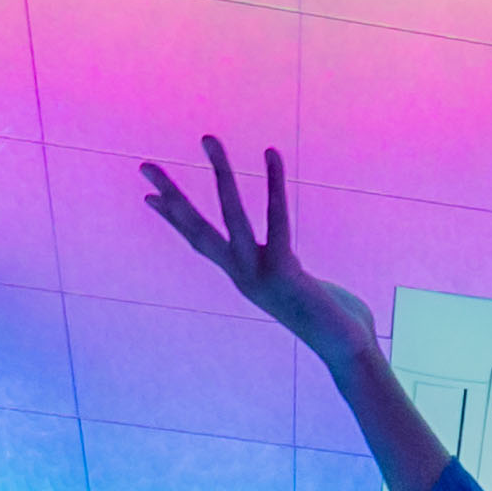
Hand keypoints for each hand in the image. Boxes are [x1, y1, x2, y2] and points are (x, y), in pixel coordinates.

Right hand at [142, 139, 377, 369]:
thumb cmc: (334, 322)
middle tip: (143, 165)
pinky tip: (271, 153)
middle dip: (171, 195)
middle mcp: (243, 275)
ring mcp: (259, 274)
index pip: (200, 243)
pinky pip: (277, 219)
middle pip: (197, 229)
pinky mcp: (283, 271)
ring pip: (231, 216)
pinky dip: (275, 184)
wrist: (347, 353)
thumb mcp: (299, 291)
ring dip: (220, 173)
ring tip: (208, 138)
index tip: (147, 197)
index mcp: (244, 277)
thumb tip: (291, 266)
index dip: (173, 219)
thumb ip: (288, 273)